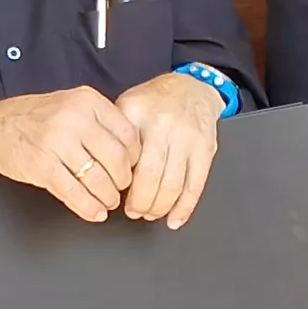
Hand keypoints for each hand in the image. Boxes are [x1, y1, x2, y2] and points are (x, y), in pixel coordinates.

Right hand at [0, 86, 140, 221]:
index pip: (128, 134)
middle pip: (116, 159)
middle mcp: (74, 117)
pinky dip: (88, 207)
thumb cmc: (38, 118)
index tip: (133, 170)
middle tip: (121, 189)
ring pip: (97, 178)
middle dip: (123, 181)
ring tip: (108, 202)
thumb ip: (100, 122)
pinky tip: (94, 212)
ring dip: (107, 197)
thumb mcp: (73, 106)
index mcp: (88, 101)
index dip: (135, 159)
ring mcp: (56, 141)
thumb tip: (133, 154)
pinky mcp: (41, 164)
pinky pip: (73, 192)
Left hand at [112, 72, 227, 225]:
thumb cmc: (153, 104)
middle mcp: (163, 125)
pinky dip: (184, 208)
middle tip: (133, 211)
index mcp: (136, 114)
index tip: (112, 195)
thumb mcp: (126, 108)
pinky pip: (195, 185)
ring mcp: (187, 138)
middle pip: (149, 177)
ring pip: (172, 185)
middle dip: (139, 203)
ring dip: (159, 208)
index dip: (116, 183)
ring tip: (149, 214)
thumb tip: (102, 174)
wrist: (191, 88)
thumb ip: (114, 137)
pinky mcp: (206, 149)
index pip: (122, 158)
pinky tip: (174, 219)